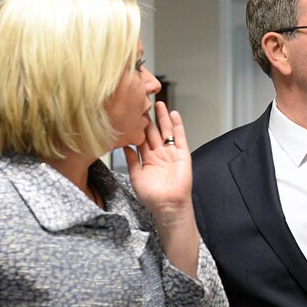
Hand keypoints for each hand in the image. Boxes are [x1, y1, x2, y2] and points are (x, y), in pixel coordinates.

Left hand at [127, 102, 199, 276]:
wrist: (168, 205)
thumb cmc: (152, 197)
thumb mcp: (135, 177)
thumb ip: (131, 160)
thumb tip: (124, 145)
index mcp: (147, 159)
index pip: (141, 138)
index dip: (136, 126)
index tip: (131, 113)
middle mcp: (159, 154)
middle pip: (153, 131)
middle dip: (149, 117)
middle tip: (143, 102)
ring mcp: (170, 153)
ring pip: (166, 131)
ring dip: (162, 117)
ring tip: (158, 103)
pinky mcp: (181, 154)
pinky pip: (179, 137)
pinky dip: (177, 125)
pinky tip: (174, 114)